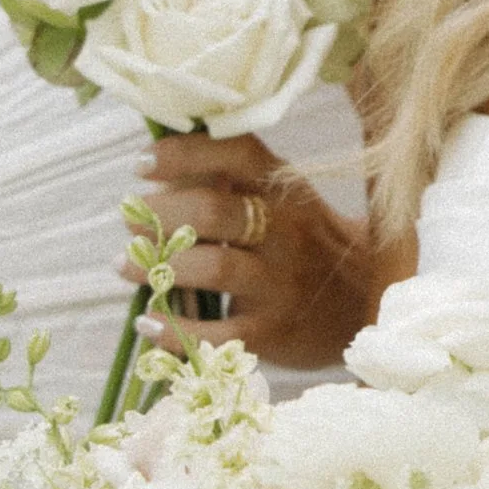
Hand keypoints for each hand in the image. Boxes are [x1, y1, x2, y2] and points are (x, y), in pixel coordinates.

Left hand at [128, 134, 393, 367]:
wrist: (364, 304)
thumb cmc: (306, 243)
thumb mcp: (285, 202)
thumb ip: (231, 184)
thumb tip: (157, 174)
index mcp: (286, 190)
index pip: (237, 154)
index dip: (184, 154)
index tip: (141, 165)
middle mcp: (287, 230)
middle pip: (214, 211)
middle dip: (159, 215)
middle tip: (129, 222)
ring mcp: (281, 282)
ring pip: (213, 267)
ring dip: (158, 266)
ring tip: (124, 266)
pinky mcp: (273, 331)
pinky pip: (216, 334)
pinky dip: (173, 331)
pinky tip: (147, 322)